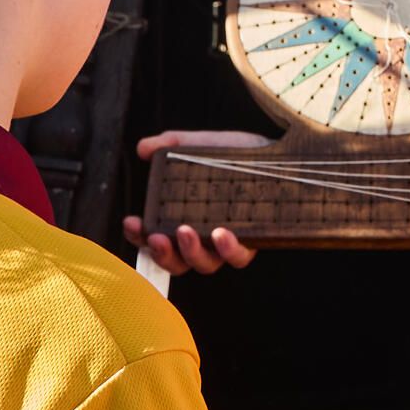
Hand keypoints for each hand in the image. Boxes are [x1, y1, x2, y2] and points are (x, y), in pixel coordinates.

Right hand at [121, 130, 265, 273]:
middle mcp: (204, 237)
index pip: (156, 236)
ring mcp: (229, 242)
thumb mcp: (200, 145)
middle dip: (162, 254)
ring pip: (205, 264)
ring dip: (190, 252)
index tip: (132, 222)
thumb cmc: (236, 153)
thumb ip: (172, 145)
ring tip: (185, 231)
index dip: (139, 236)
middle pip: (178, 261)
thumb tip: (144, 147)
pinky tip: (220, 234)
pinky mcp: (254, 240)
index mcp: (185, 218)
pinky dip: (227, 249)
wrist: (276, 149)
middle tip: (156, 237)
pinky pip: (238, 256)